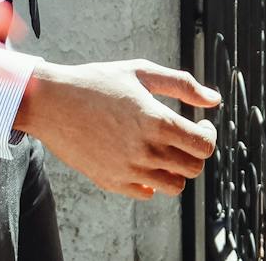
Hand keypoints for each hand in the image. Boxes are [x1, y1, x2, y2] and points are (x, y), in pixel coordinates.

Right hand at [14, 59, 219, 199]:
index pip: (205, 146)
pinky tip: (143, 160)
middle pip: (194, 168)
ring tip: (165, 150)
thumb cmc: (98, 81)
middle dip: (194, 152)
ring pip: (174, 186)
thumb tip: (214, 100)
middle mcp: (146, 151)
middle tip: (185, 136)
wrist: (51, 102)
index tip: (200, 126)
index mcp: (158, 121)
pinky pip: (146, 193)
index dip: (208, 136)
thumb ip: (183, 85)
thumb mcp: (142, 73)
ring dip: (176, 170)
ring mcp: (128, 170)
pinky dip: (152, 181)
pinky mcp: (111, 182)